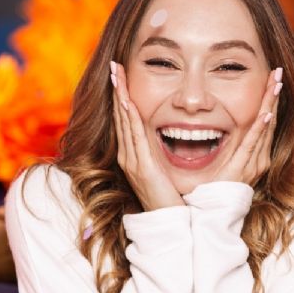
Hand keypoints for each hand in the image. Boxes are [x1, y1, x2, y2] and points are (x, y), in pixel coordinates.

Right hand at [111, 61, 184, 210]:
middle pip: (121, 117)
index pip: (128, 121)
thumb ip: (163, 156)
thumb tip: (178, 139)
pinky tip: (126, 101)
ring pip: (125, 122)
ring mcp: (133, 161)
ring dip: (120, 97)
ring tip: (117, 75)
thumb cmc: (171, 200)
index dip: (123, 98)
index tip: (122, 77)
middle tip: (115, 67)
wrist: (169, 225)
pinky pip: (134, 137)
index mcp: (136, 156)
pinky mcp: (141, 167)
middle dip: (118, 91)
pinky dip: (129, 117)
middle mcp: (130, 156)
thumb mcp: (165, 172)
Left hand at [211, 67, 282, 185]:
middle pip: (269, 119)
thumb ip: (224, 147)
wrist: (212, 215)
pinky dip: (260, 129)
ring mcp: (253, 163)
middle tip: (277, 72)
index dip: (269, 99)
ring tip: (275, 84)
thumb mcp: (221, 163)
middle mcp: (259, 158)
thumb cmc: (212, 190)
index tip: (272, 79)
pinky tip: (266, 114)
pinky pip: (252, 145)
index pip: (264, 121)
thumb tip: (212, 128)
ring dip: (270, 104)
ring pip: (264, 127)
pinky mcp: (243, 169)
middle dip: (272, 95)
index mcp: (254, 155)